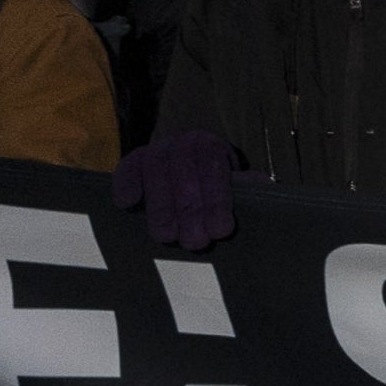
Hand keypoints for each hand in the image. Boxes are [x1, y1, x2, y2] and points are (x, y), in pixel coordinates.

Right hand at [112, 127, 241, 250]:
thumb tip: (260, 187)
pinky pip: (127, 168)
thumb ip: (246, 188)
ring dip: (160, 207)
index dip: (218, 201)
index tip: (221, 230)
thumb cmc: (214, 190)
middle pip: (184, 174)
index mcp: (211, 147)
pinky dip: (125, 183)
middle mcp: (183, 143)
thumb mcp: (235, 186)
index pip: (215, 170)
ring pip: (155, 171)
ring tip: (167, 237)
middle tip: (195, 242)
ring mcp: (156, 149)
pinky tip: (127, 205)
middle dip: (190, 211)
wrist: (188, 178)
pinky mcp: (133, 161)